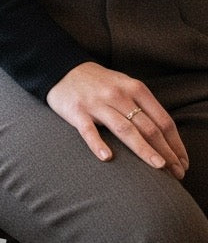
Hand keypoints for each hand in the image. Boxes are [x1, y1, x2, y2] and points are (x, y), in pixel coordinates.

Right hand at [46, 62, 188, 179]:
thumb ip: (142, 106)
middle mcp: (118, 95)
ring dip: (143, 149)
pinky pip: (89, 130)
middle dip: (166, 152)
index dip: (176, 143)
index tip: (182, 162)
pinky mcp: (76, 111)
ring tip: (158, 166)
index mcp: (135, 89)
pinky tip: (107, 158)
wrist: (61, 70)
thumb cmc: (99, 83)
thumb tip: (165, 137)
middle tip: (176, 173)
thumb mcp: (125, 86)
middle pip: (148, 127)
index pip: (163, 120)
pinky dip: (98, 144)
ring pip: (125, 129)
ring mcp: (96, 103)